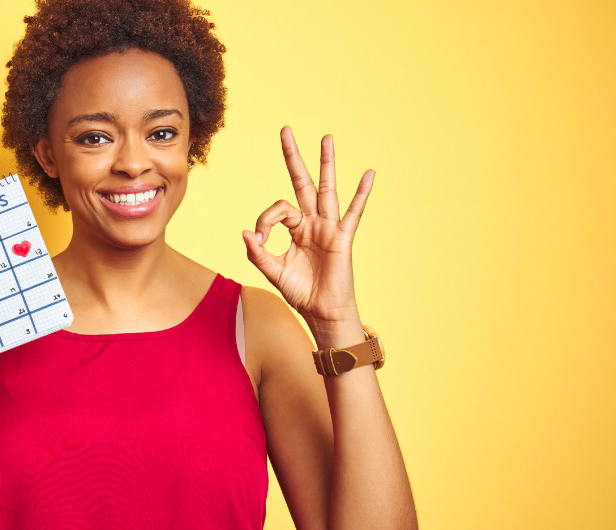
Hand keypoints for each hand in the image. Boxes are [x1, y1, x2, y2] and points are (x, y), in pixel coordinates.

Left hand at [242, 126, 373, 325]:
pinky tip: (369, 174)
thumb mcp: (273, 271)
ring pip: (327, 188)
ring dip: (326, 163)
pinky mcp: (342, 237)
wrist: (322, 312)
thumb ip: (258, 252)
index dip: (265, 220)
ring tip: (326, 138)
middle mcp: (312, 222)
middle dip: (293, 157)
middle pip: (303, 182)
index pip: (277, 209)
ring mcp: (329, 227)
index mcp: (296, 228)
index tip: (260, 240)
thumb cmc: (301, 292)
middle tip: (285, 130)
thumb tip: (246, 232)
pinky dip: (361, 194)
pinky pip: (353, 212)